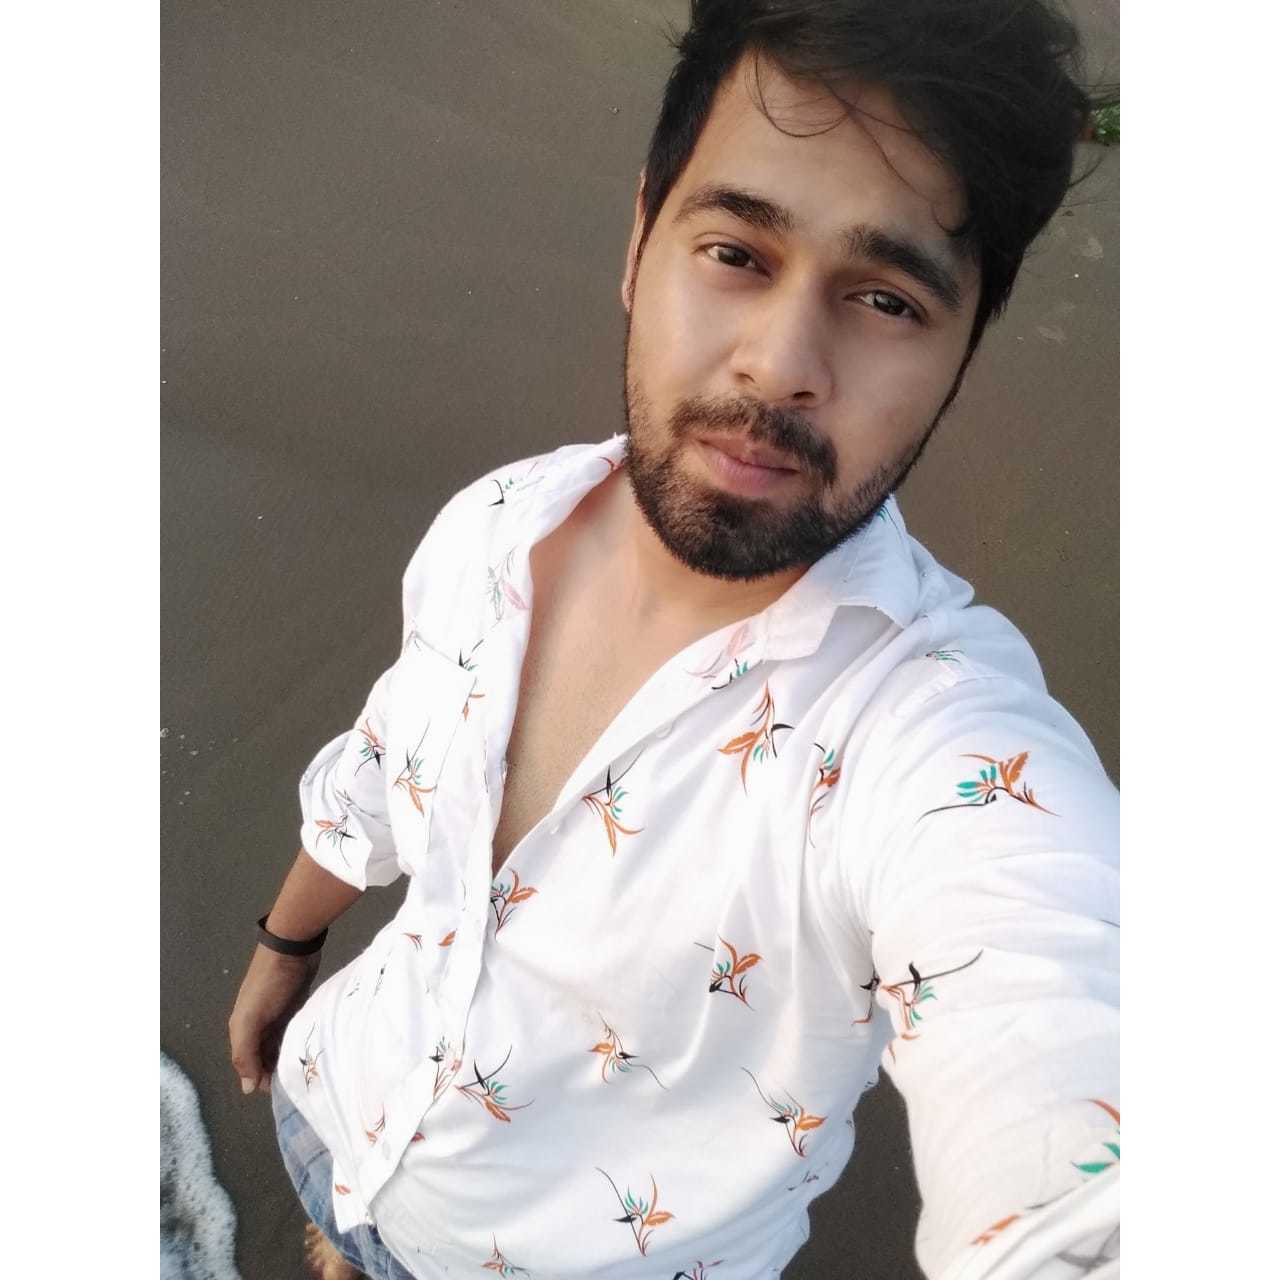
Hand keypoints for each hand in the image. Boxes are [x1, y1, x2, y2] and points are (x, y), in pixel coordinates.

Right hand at [228, 944, 321, 1095]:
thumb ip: (246, 1053)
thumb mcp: (252, 1020)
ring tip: (307, 1073)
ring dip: (288, 1059)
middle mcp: (258, 1027)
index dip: (262, 1080)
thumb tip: (247, 1089)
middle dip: (276, 1071)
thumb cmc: (270, 985)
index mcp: (242, 1031)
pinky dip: (297, 1044)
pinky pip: (293, 1033)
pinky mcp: (294, 1008)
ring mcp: (276, 1017)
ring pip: (279, 1047)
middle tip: (300, 1083)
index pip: (249, 1067)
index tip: (283, 1091)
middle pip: (264, 1058)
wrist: (293, 948)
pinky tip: (309, 1053)